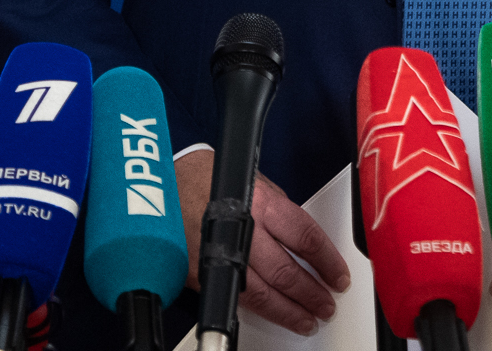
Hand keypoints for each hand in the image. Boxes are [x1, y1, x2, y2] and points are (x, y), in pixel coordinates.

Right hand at [176, 148, 351, 334]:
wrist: (153, 188)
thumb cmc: (198, 176)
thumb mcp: (248, 178)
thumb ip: (275, 205)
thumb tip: (298, 232)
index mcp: (258, 203)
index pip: (304, 237)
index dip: (327, 259)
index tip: (338, 273)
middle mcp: (241, 233)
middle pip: (286, 271)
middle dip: (312, 291)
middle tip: (328, 301)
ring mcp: (220, 257)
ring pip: (263, 294)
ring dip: (289, 309)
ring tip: (308, 317)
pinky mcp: (202, 276)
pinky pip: (237, 298)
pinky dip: (260, 309)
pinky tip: (274, 313)